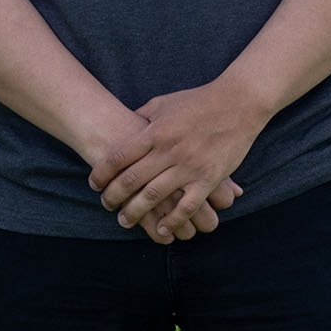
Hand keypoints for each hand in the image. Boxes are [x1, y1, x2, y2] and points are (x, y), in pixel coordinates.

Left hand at [88, 85, 255, 239]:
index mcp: (154, 131)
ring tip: (125, 221)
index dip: (102, 172)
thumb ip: (141, 117)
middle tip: (105, 205)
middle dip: (114, 196)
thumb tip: (122, 124)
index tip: (93, 183)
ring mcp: (189, 166)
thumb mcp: (162, 104)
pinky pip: (187, 206)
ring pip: (154, 196)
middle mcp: (168, 150)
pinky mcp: (209, 178)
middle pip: (132, 179)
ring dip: (136, 212)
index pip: (119, 156)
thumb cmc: (196, 101)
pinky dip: (173, 220)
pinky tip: (162, 229)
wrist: (237, 103)